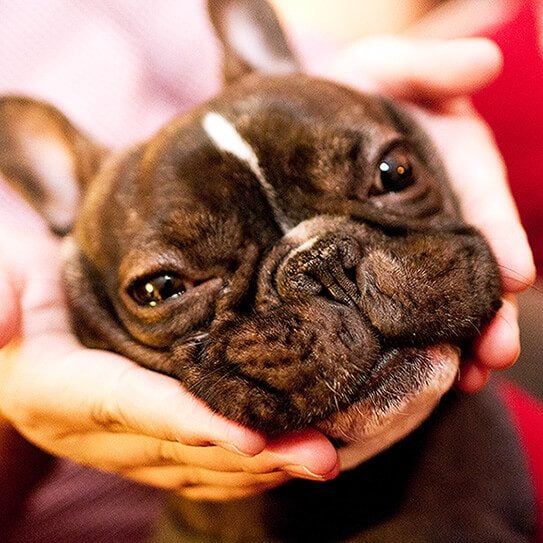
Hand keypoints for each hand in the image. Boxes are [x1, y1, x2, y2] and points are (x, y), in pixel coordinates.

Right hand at [0, 193, 337, 501]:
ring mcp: (117, 444)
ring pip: (194, 468)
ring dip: (260, 469)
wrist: (20, 322)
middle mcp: (90, 431)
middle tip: (321, 455)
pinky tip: (282, 461)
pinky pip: (192, 468)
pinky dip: (240, 469)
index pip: (133, 408)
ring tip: (320, 459)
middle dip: (254, 455)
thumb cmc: (14, 284)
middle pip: (180, 449)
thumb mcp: (1, 278)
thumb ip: (0, 297)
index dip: (191, 425)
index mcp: (56, 390)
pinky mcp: (138, 443)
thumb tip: (2, 325)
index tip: (253, 437)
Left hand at [321, 36, 535, 392]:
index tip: (515, 278)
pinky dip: (399, 337)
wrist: (289, 129)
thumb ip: (427, 67)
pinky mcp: (361, 267)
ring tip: (462, 381)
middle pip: (467, 266)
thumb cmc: (342, 94)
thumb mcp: (384, 70)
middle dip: (485, 311)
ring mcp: (398, 247)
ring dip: (451, 339)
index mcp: (448, 168)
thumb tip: (484, 62)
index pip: (483, 204)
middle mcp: (432, 214)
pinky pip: (385, 304)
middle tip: (493, 354)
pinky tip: (404, 371)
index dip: (500, 239)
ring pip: (434, 297)